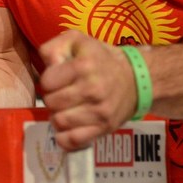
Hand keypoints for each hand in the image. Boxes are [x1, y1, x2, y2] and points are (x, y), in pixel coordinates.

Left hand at [37, 30, 137, 148]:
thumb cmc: (101, 59)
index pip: (47, 82)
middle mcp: (92, 89)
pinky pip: (72, 141)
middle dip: (52, 98)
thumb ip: (54, 47)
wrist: (136, 79)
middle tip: (61, 94)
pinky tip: (69, 126)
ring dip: (57, 116)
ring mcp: (99, 112)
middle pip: (51, 103)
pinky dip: (65, 137)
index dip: (48, 80)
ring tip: (65, 109)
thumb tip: (47, 65)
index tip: (56, 79)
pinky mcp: (104, 128)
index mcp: (84, 66)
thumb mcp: (77, 41)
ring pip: (59, 122)